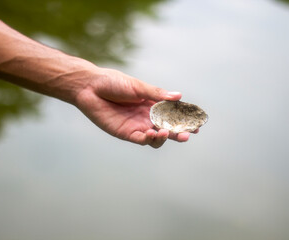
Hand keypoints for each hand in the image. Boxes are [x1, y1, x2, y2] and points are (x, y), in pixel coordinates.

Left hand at [73, 67, 198, 147]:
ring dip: (166, 137)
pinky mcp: (126, 133)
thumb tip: (179, 96)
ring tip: (170, 133)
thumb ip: (157, 94)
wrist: (90, 87)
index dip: (185, 118)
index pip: (173, 113)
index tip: (197, 121)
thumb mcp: (138, 86)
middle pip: (168, 127)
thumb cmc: (113, 82)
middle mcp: (147, 116)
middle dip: (180, 131)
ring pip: (157, 137)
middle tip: (190, 133)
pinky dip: (150, 139)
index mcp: (152, 103)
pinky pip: (142, 140)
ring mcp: (137, 126)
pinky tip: (154, 133)